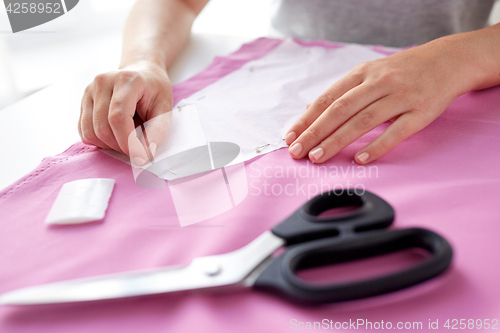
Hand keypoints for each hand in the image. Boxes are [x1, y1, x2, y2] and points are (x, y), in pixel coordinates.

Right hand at [78, 62, 172, 164]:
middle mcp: (103, 82)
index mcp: (126, 80)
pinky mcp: (83, 100)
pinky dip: (99, 141)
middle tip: (136, 149)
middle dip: (120, 146)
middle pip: (103, 127)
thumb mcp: (164, 108)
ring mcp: (89, 90)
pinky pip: (84, 131)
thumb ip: (158, 130)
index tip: (140, 157)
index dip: (127, 142)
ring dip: (109, 146)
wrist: (143, 73)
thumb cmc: (155, 90)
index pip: (118, 116)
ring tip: (126, 140)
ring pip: (90, 132)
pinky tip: (115, 135)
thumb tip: (146, 153)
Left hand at [284, 40, 470, 163]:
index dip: (307, 119)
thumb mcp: (368, 73)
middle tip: (297, 152)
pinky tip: (359, 160)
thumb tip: (309, 110)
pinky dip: (376, 146)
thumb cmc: (401, 71)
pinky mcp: (421, 112)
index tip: (290, 137)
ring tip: (317, 157)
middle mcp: (379, 83)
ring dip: (337, 141)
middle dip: (315, 132)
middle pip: (340, 110)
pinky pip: (396, 132)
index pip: (327, 98)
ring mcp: (401, 96)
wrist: (447, 61)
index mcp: (362, 73)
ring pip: (363, 121)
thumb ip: (341, 92)